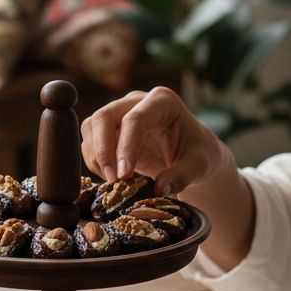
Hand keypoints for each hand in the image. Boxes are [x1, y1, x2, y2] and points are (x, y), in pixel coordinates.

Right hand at [80, 87, 227, 193]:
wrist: (191, 153)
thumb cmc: (198, 153)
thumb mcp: (199, 166)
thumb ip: (182, 176)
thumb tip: (159, 190)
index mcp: (163, 101)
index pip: (135, 119)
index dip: (125, 147)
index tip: (123, 176)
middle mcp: (137, 101)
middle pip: (104, 116)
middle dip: (102, 150)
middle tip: (112, 180)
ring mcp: (121, 111)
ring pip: (92, 126)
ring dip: (95, 156)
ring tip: (112, 182)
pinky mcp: (110, 128)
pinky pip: (90, 140)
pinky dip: (94, 160)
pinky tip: (111, 178)